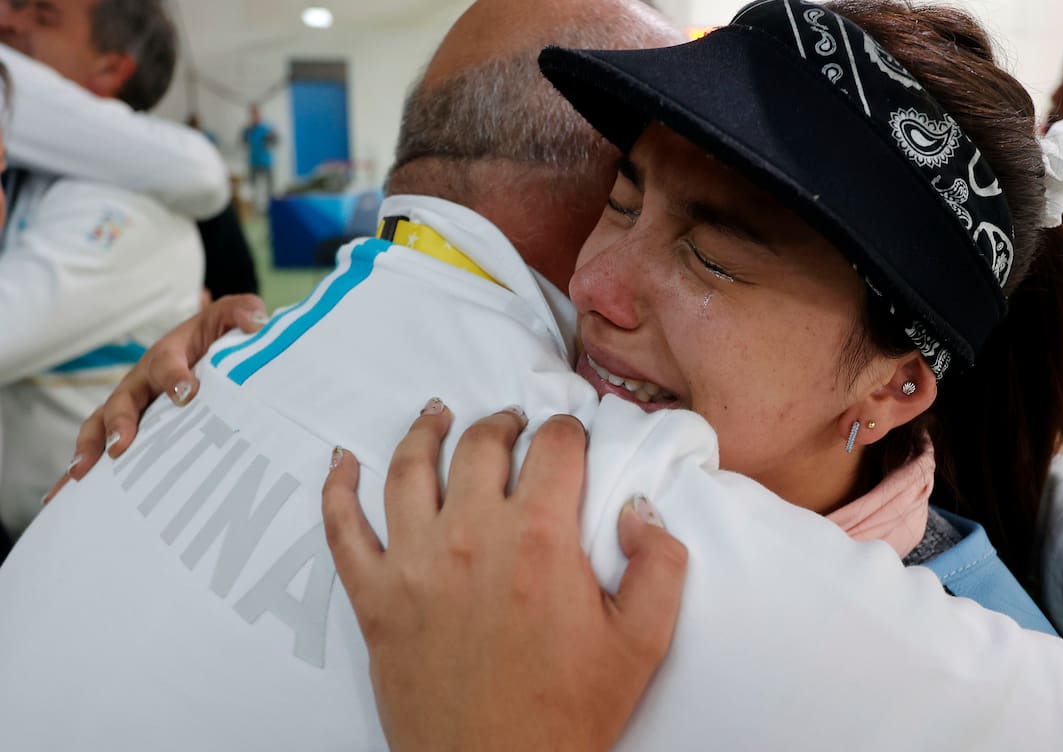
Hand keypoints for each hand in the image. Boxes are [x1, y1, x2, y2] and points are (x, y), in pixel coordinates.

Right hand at [44, 293, 266, 502]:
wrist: (200, 344)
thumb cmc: (214, 334)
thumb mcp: (228, 317)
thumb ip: (242, 312)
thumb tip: (256, 321)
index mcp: (167, 354)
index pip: (167, 364)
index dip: (175, 378)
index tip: (187, 394)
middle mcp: (141, 380)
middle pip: (123, 399)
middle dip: (119, 422)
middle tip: (121, 445)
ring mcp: (131, 405)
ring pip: (101, 424)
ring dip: (91, 447)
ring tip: (82, 473)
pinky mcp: (130, 426)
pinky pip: (100, 445)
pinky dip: (82, 467)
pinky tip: (66, 494)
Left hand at [322, 401, 688, 751]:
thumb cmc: (567, 713)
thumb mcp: (642, 643)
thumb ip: (660, 564)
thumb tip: (639, 510)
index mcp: (541, 539)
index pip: (555, 447)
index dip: (567, 431)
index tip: (570, 437)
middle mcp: (472, 535)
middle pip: (482, 445)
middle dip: (503, 424)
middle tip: (512, 424)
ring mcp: (415, 563)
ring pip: (410, 468)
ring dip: (425, 431)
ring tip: (437, 415)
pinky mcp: (374, 598)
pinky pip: (342, 528)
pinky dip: (336, 488)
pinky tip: (341, 462)